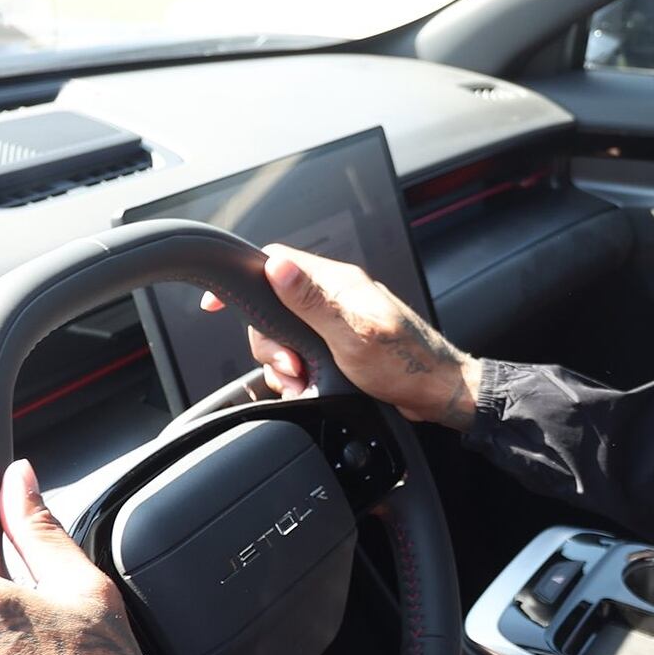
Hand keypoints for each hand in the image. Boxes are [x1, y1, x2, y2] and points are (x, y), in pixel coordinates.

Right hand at [200, 244, 480, 428]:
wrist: (437, 393)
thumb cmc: (406, 364)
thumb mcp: (352, 334)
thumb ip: (312, 300)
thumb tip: (278, 264)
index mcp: (337, 284)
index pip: (279, 262)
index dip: (245, 277)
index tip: (216, 301)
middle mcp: (335, 297)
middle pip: (274, 309)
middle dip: (272, 344)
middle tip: (293, 367)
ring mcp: (337, 321)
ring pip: (286, 336)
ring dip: (286, 365)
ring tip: (306, 382)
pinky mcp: (340, 343)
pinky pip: (303, 353)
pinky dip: (300, 374)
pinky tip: (312, 387)